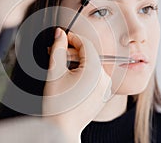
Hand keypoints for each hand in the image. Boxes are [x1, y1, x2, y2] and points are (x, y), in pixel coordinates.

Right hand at [42, 28, 111, 142]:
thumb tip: (60, 33)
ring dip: (77, 62)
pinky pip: (95, 76)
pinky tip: (70, 77)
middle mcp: (104, 77)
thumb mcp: (55, 71)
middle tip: (57, 52)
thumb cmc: (58, 103)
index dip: (72, 38)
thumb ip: (58, 48)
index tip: (61, 37)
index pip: (86, 44)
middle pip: (89, 55)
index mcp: (94, 70)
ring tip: (62, 66)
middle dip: (73, 51)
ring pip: (92, 65)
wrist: (63, 128)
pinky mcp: (103, 93)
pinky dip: (83, 72)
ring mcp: (106, 87)